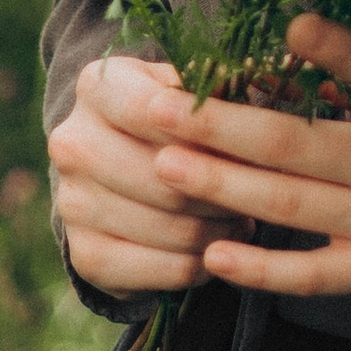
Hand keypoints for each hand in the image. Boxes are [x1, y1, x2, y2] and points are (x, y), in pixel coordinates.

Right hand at [47, 52, 241, 298]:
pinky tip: (218, 249)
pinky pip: (162, 269)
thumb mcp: (194, 92)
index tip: (247, 141)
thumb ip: (227, 86)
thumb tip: (278, 80)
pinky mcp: (86, 256)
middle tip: (261, 192)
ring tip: (242, 218)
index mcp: (97, 87)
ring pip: (170, 226)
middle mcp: (72, 142)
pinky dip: (201, 264)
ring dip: (218, 229)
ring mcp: (72, 203)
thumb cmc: (176, 122)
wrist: (126, 177)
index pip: (152, 109)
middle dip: (222, 188)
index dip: (206, 130)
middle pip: (163, 175)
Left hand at [158, 14, 350, 304]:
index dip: (342, 53)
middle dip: (226, 127)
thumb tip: (275, 59)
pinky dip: (259, 268)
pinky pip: (309, 276)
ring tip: (166, 165)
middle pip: (305, 147)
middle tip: (163, 110)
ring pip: (293, 206)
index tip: (293, 26)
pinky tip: (212, 252)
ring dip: (224, 185)